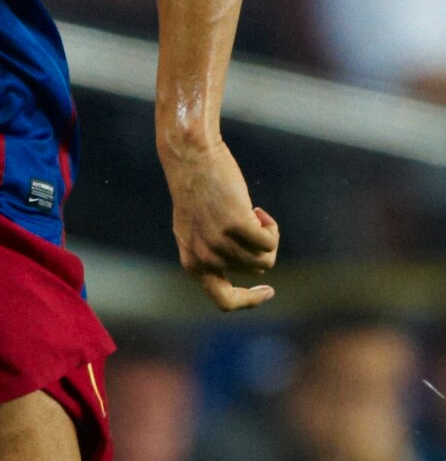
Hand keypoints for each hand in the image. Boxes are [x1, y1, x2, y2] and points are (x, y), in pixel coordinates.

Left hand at [162, 137, 278, 311]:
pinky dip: (270, 226)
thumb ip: (213, 253)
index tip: (268, 290)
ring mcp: (220, 244)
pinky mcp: (237, 226)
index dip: (249, 300)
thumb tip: (248, 267)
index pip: (224, 301)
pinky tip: (256, 209)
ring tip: (252, 213)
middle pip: (254, 271)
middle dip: (261, 250)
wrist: (191, 159)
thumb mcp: (196, 230)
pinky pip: (269, 240)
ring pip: (265, 257)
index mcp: (193, 264)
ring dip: (267, 236)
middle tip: (252, 225)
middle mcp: (205, 259)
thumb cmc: (196, 192)